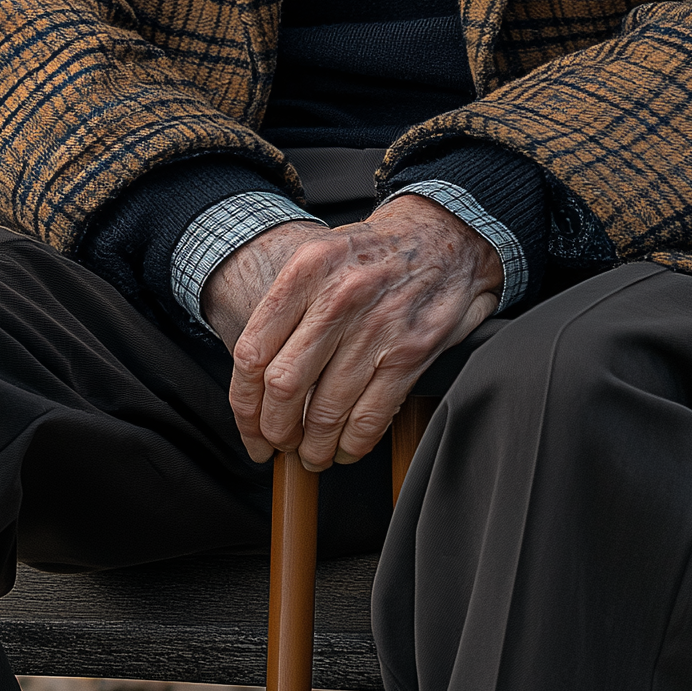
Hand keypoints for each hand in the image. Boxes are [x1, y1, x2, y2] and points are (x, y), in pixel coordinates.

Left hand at [202, 195, 501, 469]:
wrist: (448, 236)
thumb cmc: (378, 251)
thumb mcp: (322, 255)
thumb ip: (288, 306)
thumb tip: (258, 375)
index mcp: (306, 269)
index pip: (252, 351)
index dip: (244, 403)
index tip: (249, 427)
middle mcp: (338, 297)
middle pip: (283, 387)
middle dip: (276, 430)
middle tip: (278, 444)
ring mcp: (377, 326)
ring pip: (326, 410)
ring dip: (314, 447)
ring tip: (312, 454)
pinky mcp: (410, 351)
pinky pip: (370, 416)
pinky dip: (353, 444)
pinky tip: (346, 447)